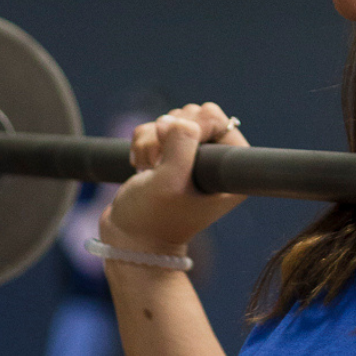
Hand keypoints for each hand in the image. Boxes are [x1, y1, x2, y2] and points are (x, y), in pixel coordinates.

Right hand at [99, 103, 247, 254]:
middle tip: (159, 164)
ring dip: (152, 139)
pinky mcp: (169, 155)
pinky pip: (155, 128)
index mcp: (228, 170)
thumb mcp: (170, 181)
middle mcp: (214, 160)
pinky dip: (142, 142)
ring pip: (172, 119)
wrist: (126, 240)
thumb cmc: (152, 218)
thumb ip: (181, 145)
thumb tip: (175, 120)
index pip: (218, 120)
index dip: (194, 126)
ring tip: (149, 169)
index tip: (176, 155)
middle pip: (194, 115)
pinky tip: (142, 167)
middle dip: (169, 133)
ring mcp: (191, 156)